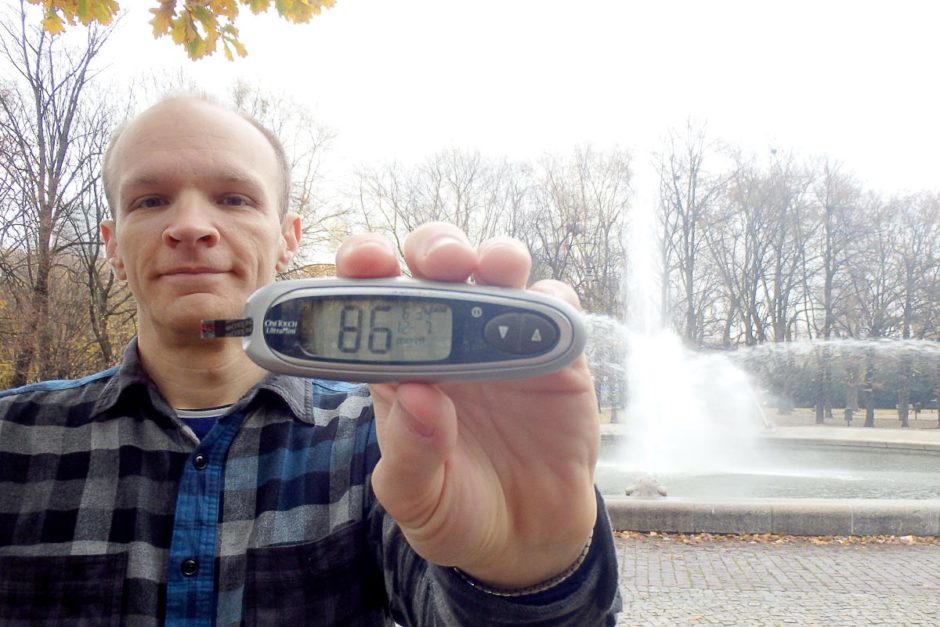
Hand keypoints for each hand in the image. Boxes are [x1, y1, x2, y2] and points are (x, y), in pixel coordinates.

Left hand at [335, 223, 597, 587]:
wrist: (527, 539)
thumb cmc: (458, 511)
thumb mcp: (418, 498)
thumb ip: (410, 454)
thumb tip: (419, 396)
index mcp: (401, 365)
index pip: (373, 298)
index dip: (366, 267)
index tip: (366, 260)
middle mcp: (451, 341)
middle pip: (437, 266)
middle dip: (436, 246)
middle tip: (442, 262)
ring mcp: (505, 341)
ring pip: (499, 271)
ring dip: (496, 256)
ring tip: (495, 268)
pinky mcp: (556, 355)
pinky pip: (556, 309)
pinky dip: (551, 300)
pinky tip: (544, 314)